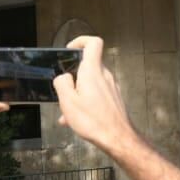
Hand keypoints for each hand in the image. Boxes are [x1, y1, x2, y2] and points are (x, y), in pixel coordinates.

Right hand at [52, 36, 138, 153]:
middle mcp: (105, 76)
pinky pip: (96, 94)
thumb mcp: (68, 101)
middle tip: (63, 90)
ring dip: (78, 93)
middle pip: (88, 65)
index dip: (80, 41)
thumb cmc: (93, 120)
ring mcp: (111, 87)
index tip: (69, 50)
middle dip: (73, 75)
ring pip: (91, 83)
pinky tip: (76, 120)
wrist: (117, 138)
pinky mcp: (114, 99)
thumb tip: (63, 77)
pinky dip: (86, 102)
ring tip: (67, 112)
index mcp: (92, 71)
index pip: (93, 43)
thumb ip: (62, 83)